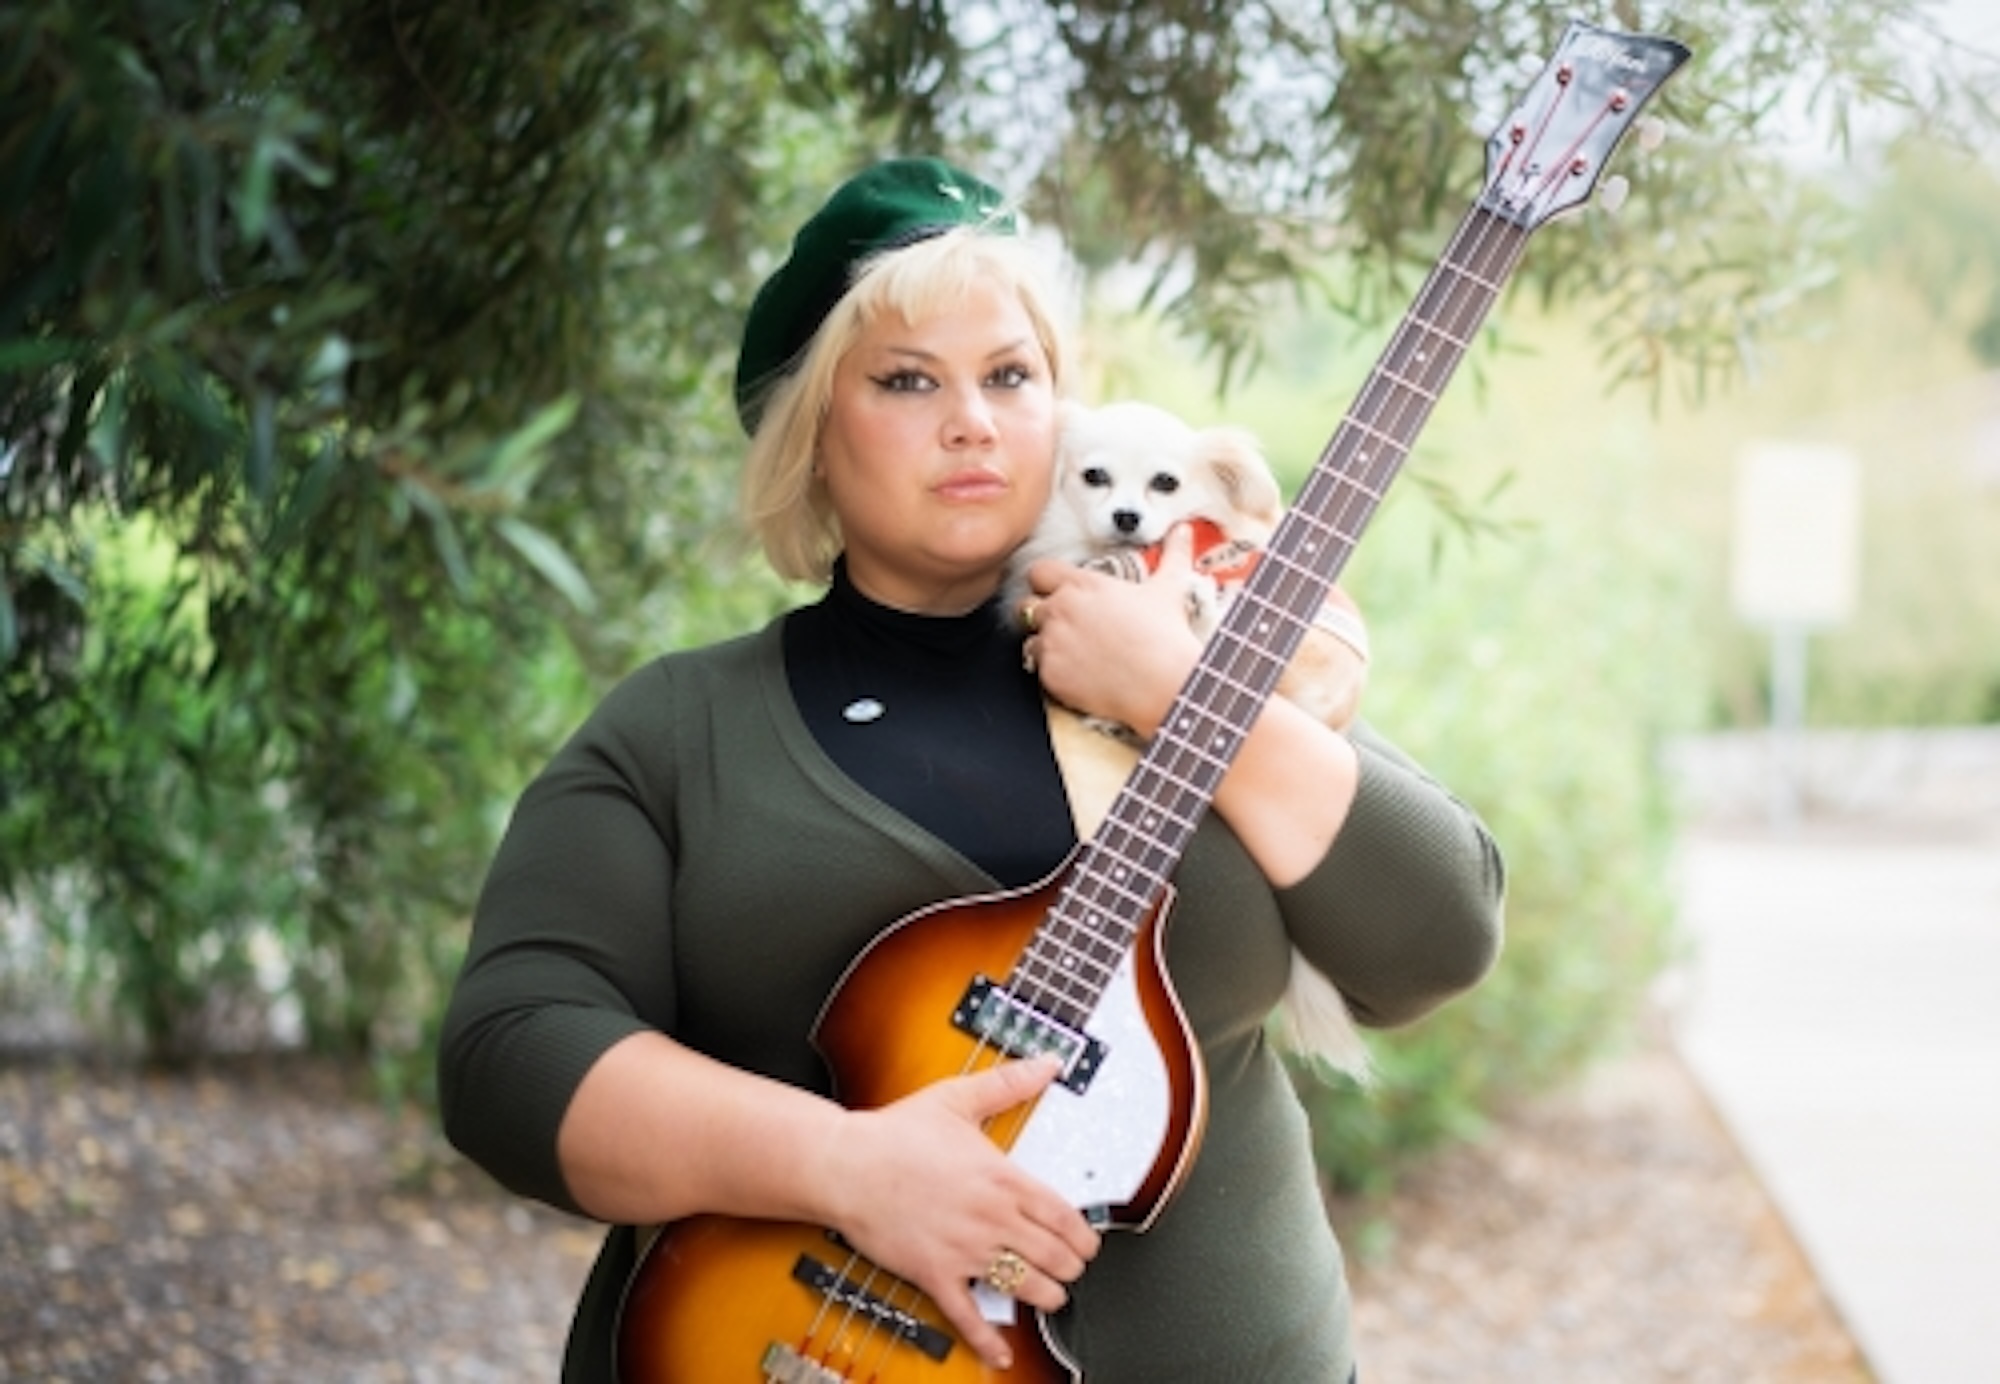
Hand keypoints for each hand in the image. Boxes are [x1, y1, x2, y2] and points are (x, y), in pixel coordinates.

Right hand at [818, 1057, 1100, 1370]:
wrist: (845, 1165)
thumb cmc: (895, 1135)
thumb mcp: (957, 1098)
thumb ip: (1008, 1084)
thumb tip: (1047, 1064)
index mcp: (1002, 1179)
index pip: (1065, 1217)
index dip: (1085, 1236)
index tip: (1088, 1242)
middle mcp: (991, 1218)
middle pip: (1055, 1256)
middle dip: (1071, 1267)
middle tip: (1072, 1268)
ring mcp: (965, 1251)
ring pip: (1026, 1287)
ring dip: (1047, 1296)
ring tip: (1050, 1295)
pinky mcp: (935, 1274)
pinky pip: (968, 1316)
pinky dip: (987, 1340)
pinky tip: (999, 1353)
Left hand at [1022, 524, 1206, 737]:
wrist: (1162, 683)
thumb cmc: (1164, 637)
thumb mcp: (1169, 587)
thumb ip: (1172, 554)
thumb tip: (1182, 533)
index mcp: (1082, 585)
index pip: (1039, 571)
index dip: (1046, 581)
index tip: (1056, 590)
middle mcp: (1060, 610)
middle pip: (1026, 606)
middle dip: (1041, 614)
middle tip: (1064, 625)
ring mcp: (1052, 643)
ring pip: (1029, 640)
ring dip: (1045, 645)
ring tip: (1072, 653)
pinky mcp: (1050, 674)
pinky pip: (1037, 671)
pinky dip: (1053, 673)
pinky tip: (1077, 674)